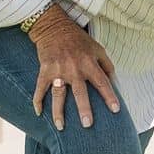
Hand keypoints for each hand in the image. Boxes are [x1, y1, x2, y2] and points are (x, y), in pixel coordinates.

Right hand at [27, 11, 121, 130]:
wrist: (54, 27)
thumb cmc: (78, 39)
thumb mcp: (97, 48)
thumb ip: (107, 65)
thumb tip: (115, 83)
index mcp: (89, 63)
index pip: (102, 82)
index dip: (109, 96)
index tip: (116, 110)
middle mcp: (74, 68)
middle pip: (80, 92)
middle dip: (84, 109)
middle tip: (87, 125)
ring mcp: (58, 70)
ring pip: (58, 95)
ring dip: (58, 112)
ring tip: (60, 126)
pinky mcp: (45, 70)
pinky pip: (40, 88)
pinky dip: (37, 100)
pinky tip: (38, 113)